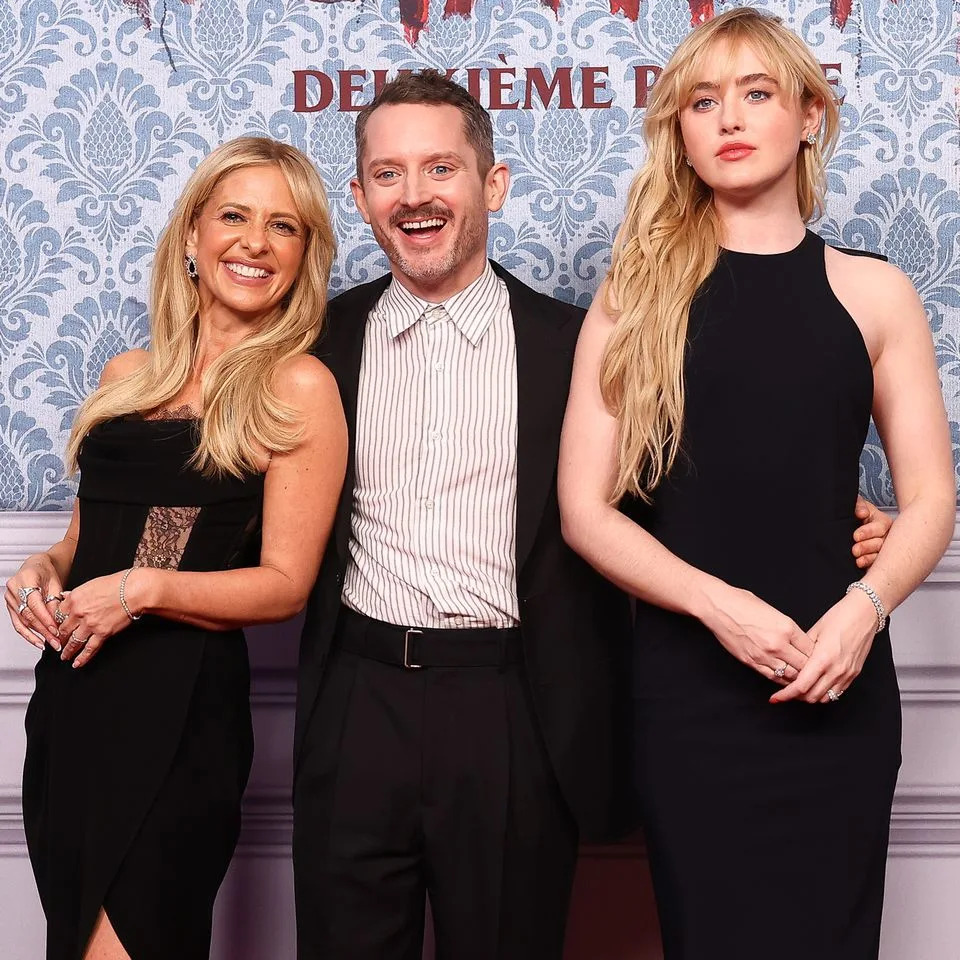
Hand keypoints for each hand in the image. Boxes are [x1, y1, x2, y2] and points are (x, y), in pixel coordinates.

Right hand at [4, 556, 63, 650]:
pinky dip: (28, 634)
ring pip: (22, 621)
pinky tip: (38, 641)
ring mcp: (10, 598)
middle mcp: (14, 589)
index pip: (35, 603)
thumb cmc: (46, 572)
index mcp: (26, 578)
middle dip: (43, 630)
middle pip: (28, 614)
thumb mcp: (56, 583)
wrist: (36, 566)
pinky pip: (18, 623)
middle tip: (55, 640)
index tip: (55, 629)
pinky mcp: (10, 606)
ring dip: (37, 634)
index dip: (45, 618)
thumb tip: (57, 621)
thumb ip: (55, 601)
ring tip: (50, 643)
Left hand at [57, 569, 145, 667]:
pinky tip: (77, 663)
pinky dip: (82, 658)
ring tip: (65, 656)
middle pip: (63, 630)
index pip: (58, 615)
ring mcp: (90, 624)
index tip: (56, 628)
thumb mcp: (91, 584)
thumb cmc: (116, 584)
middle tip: (58, 644)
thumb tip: (65, 596)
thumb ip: (76, 592)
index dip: (56, 623)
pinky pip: (89, 648)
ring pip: (73, 642)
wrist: (133, 590)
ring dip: (68, 651)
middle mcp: (78, 613)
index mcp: (74, 599)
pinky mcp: (102, 633)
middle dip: (59, 639)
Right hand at [702, 584, 814, 684]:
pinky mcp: (751, 661)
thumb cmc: (742, 603)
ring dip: (797, 678)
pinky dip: (781, 680)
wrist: (718, 606)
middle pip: (804, 665)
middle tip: (814, 672)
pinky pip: (772, 677)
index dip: (817, 655)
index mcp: (786, 627)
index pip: (811, 649)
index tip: (818, 658)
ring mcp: (764, 655)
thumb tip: (798, 642)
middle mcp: (778, 644)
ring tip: (802, 679)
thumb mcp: (773, 611)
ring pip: (790, 675)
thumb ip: (788, 629)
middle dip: (811, 670)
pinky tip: (785, 680)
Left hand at [769, 589, 877, 703]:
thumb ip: (802, 650)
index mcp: (823, 659)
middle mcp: (836, 670)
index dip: (786, 695)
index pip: (801, 686)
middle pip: (812, 696)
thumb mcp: (814, 631)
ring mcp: (847, 674)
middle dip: (796, 697)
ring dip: (810, 697)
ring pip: (825, 698)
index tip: (776, 698)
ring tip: (800, 689)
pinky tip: (816, 685)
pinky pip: (837, 692)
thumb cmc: (839, 617)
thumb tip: (791, 660)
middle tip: (785, 691)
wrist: (864, 614)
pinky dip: (824, 693)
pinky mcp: (854, 674)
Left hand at [852, 496, 891, 568]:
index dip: (868, 531)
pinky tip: (860, 564)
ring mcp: (882, 549)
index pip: (880, 527)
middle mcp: (885, 536)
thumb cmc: (856, 515)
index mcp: (882, 522)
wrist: (849, 525)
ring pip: (880, 555)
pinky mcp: (876, 559)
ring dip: (868, 558)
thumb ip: (858, 505)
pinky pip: (876, 564)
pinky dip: (868, 565)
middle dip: (867, 547)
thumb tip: (862, 513)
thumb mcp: (857, 506)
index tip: (856, 536)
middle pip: (881, 543)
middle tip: (855, 550)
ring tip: (858, 559)